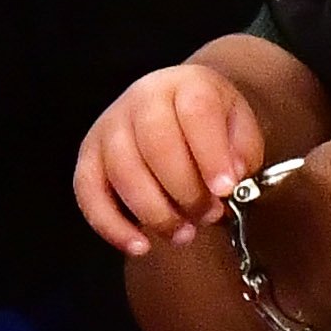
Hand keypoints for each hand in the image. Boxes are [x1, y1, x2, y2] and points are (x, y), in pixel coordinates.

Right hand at [76, 62, 270, 256]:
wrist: (177, 107)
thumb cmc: (210, 125)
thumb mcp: (239, 127)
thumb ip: (242, 151)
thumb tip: (231, 177)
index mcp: (186, 84)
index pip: (196, 111)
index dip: (211, 153)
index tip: (225, 189)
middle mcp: (142, 97)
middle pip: (156, 143)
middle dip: (185, 190)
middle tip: (208, 215)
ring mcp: (110, 125)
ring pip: (122, 170)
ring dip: (155, 212)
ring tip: (183, 234)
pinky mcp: (88, 155)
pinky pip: (88, 191)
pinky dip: (111, 225)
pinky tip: (139, 246)